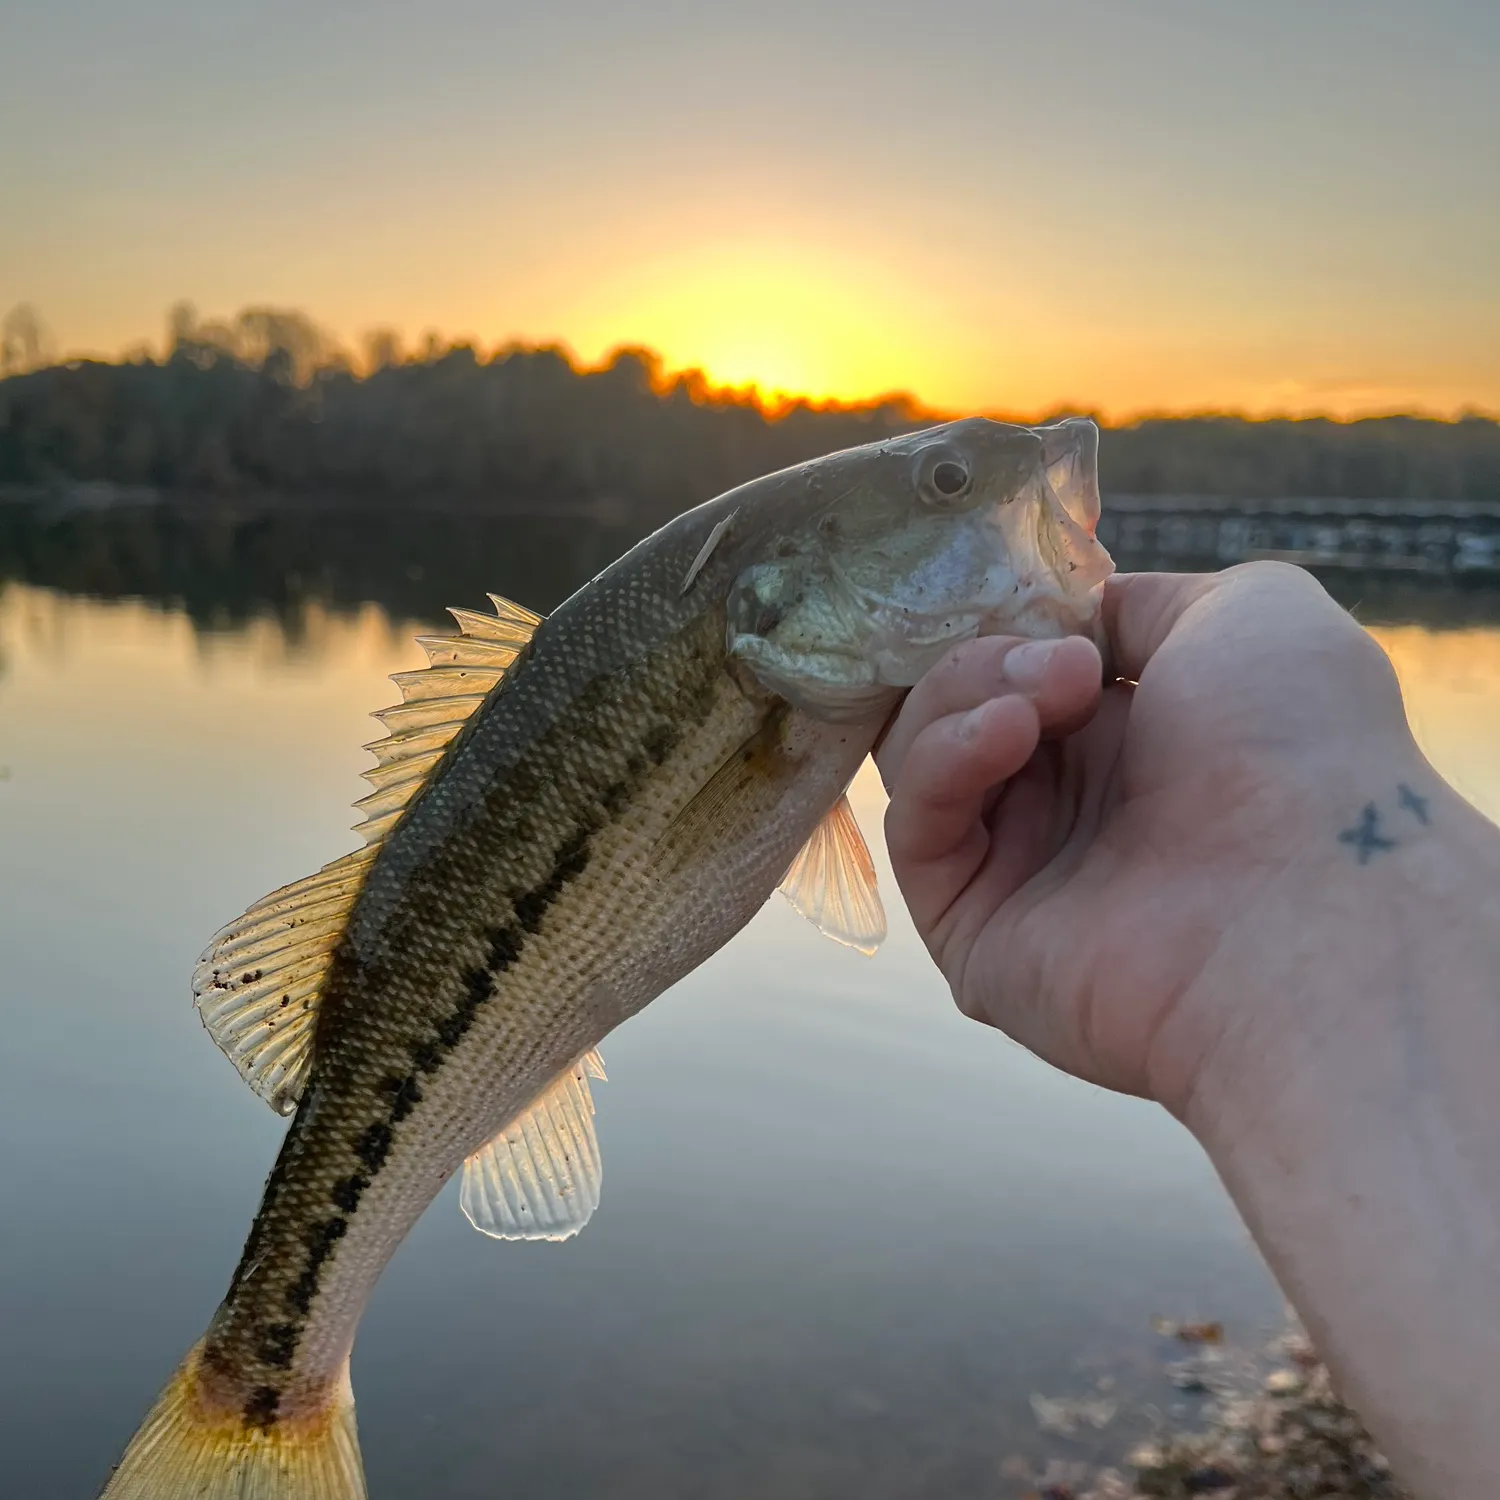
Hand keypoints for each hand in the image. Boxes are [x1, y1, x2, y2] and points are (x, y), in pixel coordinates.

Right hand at [875, 562, 1417, 1112]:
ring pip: (922, 758)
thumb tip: (1067, 628)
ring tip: (1038, 703)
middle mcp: (1074, 805)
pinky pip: (916, 832)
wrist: (1306, 906)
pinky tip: (1006, 734)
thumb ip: (1137, 604)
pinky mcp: (971, 933)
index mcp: (1137, 738)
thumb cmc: (1296, 748)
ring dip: (963, 697)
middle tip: (1062, 669)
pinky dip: (942, 764)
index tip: (1031, 606)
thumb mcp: (1245, 611)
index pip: (1019, 667)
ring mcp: (1020, 871)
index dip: (1005, 622)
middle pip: (959, 703)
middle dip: (990, 658)